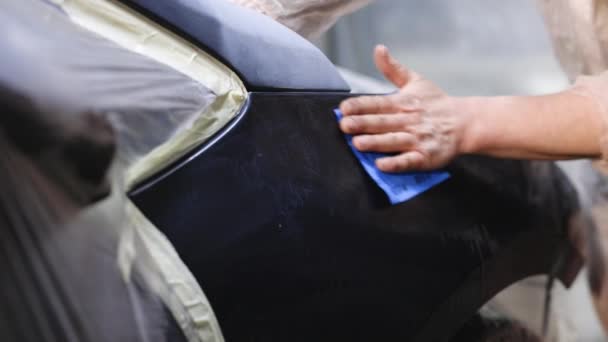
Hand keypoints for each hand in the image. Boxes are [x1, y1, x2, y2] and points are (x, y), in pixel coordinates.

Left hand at [339, 45, 469, 172]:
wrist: (465, 123)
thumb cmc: (436, 103)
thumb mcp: (416, 81)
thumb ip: (393, 68)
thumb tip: (379, 49)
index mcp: (403, 102)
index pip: (378, 103)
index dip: (360, 105)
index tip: (344, 108)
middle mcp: (409, 120)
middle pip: (383, 122)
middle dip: (363, 123)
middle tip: (345, 125)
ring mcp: (417, 139)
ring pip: (394, 141)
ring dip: (376, 143)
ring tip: (358, 144)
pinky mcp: (426, 157)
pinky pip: (409, 161)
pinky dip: (396, 164)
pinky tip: (382, 165)